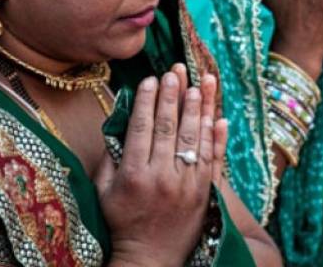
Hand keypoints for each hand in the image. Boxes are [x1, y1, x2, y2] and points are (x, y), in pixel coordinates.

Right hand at [96, 65, 226, 266]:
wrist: (149, 259)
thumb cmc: (121, 223)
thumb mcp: (104, 191)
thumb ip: (110, 158)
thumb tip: (118, 123)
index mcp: (134, 175)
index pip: (142, 127)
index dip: (146, 101)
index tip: (150, 79)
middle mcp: (162, 177)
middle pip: (169, 127)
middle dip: (172, 96)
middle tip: (175, 73)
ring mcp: (186, 185)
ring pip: (194, 138)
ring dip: (197, 108)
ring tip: (198, 84)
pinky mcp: (204, 192)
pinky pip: (213, 158)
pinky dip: (217, 136)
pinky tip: (218, 117)